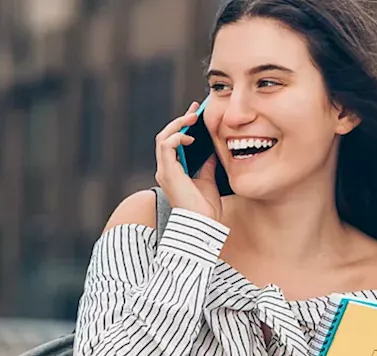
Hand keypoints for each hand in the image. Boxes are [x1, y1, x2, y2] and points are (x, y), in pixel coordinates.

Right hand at [154, 101, 225, 221]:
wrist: (203, 223)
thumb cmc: (205, 208)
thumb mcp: (209, 179)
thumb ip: (207, 164)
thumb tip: (213, 150)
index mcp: (173, 172)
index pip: (173, 143)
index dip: (182, 127)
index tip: (194, 114)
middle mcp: (166, 170)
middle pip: (166, 137)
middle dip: (179, 121)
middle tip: (194, 110)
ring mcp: (165, 171)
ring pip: (163, 139)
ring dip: (177, 126)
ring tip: (192, 118)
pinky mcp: (167, 172)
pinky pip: (165, 146)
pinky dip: (176, 137)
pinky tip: (189, 137)